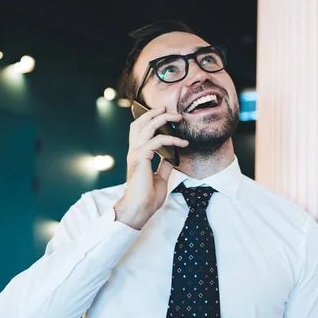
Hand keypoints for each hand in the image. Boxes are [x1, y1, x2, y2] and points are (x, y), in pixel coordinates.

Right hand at [113, 106, 187, 229]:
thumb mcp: (161, 177)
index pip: (140, 130)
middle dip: (153, 113)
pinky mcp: (141, 158)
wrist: (141, 208)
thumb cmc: (148, 196)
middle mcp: (134, 151)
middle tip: (169, 110)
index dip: (150, 120)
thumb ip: (165, 164)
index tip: (166, 117)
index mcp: (137, 154)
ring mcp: (136, 153)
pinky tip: (182, 143)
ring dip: (163, 119)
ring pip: (147, 127)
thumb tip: (173, 156)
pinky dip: (172, 140)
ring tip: (177, 118)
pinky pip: (158, 141)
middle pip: (140, 123)